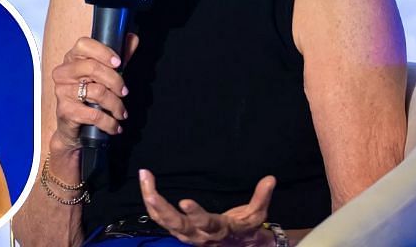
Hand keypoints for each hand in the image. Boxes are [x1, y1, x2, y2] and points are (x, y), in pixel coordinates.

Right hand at [49, 33, 137, 153]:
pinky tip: (114, 125)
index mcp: (72, 59)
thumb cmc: (88, 99)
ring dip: (116, 105)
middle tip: (124, 92)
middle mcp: (63, 73)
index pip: (83, 45)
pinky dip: (109, 122)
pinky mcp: (65, 111)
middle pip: (92, 68)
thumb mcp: (104, 77)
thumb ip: (118, 58)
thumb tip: (132, 39)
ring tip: (121, 112)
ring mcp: (62, 92)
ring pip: (97, 92)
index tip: (118, 62)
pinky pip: (94, 114)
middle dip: (115, 81)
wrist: (72, 129)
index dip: (103, 52)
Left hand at [139, 169, 277, 246]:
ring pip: (162, 220)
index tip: (184, 201)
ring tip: (145, 176)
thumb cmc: (245, 229)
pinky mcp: (176, 229)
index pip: (206, 224)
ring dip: (150, 200)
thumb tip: (270, 179)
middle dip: (161, 207)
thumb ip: (261, 198)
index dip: (195, 214)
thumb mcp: (257, 215)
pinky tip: (145, 183)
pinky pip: (158, 216)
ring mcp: (184, 233)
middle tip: (150, 188)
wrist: (235, 246)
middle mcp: (198, 235)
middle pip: (176, 224)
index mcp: (218, 230)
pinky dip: (150, 202)